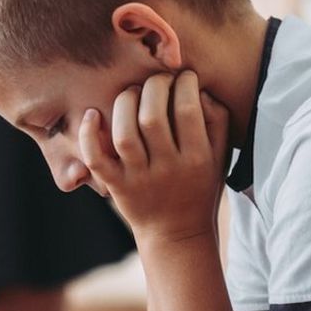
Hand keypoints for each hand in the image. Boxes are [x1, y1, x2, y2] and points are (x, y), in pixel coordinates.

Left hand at [80, 71, 229, 246]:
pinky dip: (89, 135)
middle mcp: (168, 169)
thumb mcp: (220, 157)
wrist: (177, 234)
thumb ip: (217, 120)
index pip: (188, 109)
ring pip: (124, 134)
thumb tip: (198, 89)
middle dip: (153, 86)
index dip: (184, 83)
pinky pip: (97, 160)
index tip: (184, 76)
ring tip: (132, 93)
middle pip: (152, 116)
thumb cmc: (200, 187)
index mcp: (197, 158)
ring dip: (125, 103)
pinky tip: (92, 114)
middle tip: (156, 80)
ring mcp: (140, 180)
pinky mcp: (117, 187)